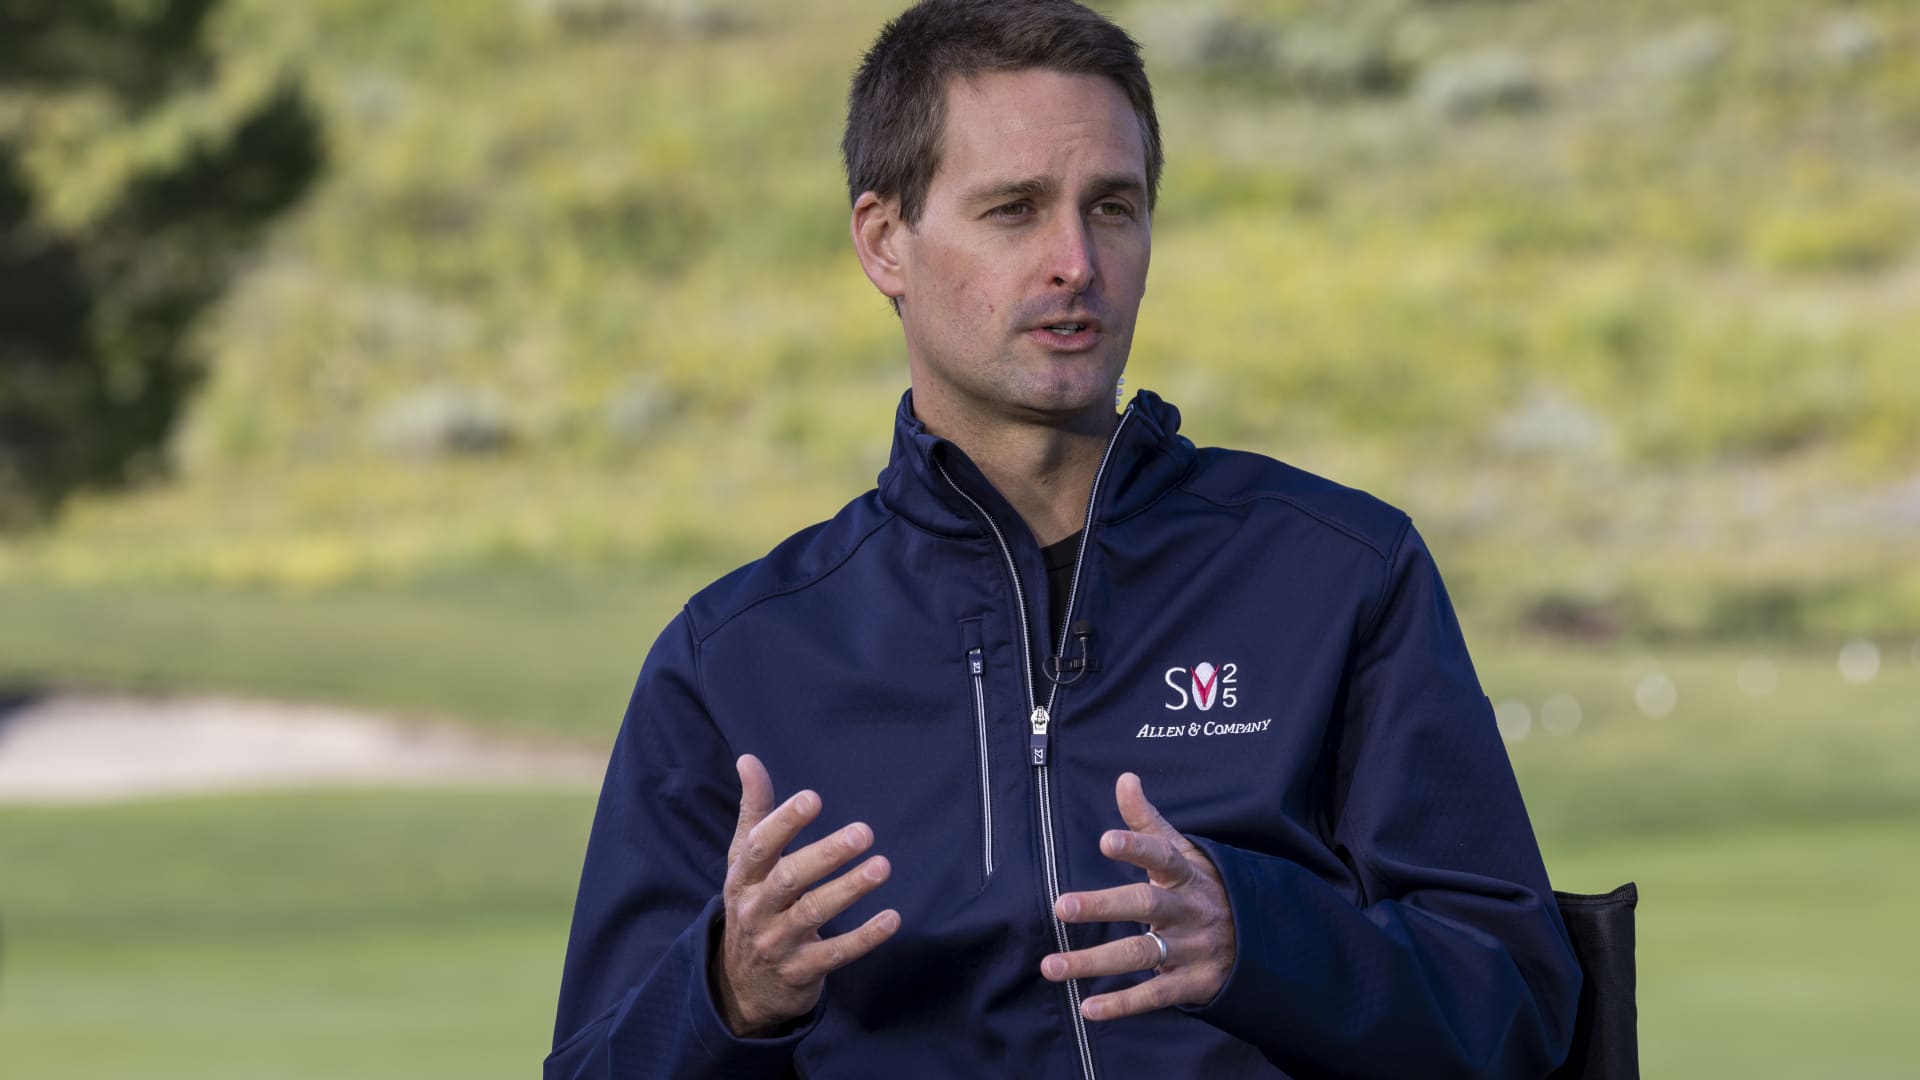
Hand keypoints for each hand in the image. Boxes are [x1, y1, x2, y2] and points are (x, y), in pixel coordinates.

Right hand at [714, 754, 900, 1035]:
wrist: (738, 986)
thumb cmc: (752, 904)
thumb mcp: (744, 862)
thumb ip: (754, 811)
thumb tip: (748, 758)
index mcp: (742, 877)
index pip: (759, 847)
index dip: (784, 822)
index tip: (814, 798)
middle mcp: (756, 909)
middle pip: (789, 879)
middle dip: (826, 855)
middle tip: (864, 831)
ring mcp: (777, 943)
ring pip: (813, 914)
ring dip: (849, 890)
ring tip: (882, 867)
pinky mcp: (801, 971)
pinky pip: (835, 954)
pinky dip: (864, 938)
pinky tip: (891, 918)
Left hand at [1040, 772, 1234, 1020]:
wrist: (1261, 940)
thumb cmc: (1205, 888)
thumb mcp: (1185, 853)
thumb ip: (1148, 821)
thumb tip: (1125, 778)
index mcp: (1187, 875)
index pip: (1162, 856)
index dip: (1136, 847)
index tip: (1105, 840)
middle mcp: (1189, 910)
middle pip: (1146, 905)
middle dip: (1103, 905)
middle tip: (1059, 906)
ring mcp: (1192, 949)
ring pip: (1141, 954)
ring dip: (1094, 962)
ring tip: (1050, 966)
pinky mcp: (1192, 984)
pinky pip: (1154, 996)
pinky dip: (1121, 1005)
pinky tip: (1087, 1009)